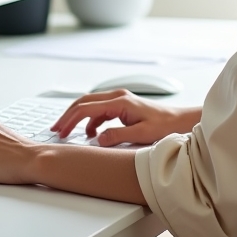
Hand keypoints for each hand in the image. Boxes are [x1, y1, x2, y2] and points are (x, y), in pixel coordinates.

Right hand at [51, 90, 200, 146]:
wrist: (179, 120)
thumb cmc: (164, 126)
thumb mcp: (141, 134)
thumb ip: (118, 136)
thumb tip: (98, 139)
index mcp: (120, 102)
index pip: (86, 108)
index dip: (70, 119)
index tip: (60, 131)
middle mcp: (117, 97)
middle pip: (84, 102)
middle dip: (68, 115)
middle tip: (56, 129)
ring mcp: (119, 100)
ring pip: (90, 105)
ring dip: (77, 117)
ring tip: (67, 131)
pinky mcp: (122, 106)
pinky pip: (99, 111)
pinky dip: (90, 120)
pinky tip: (89, 133)